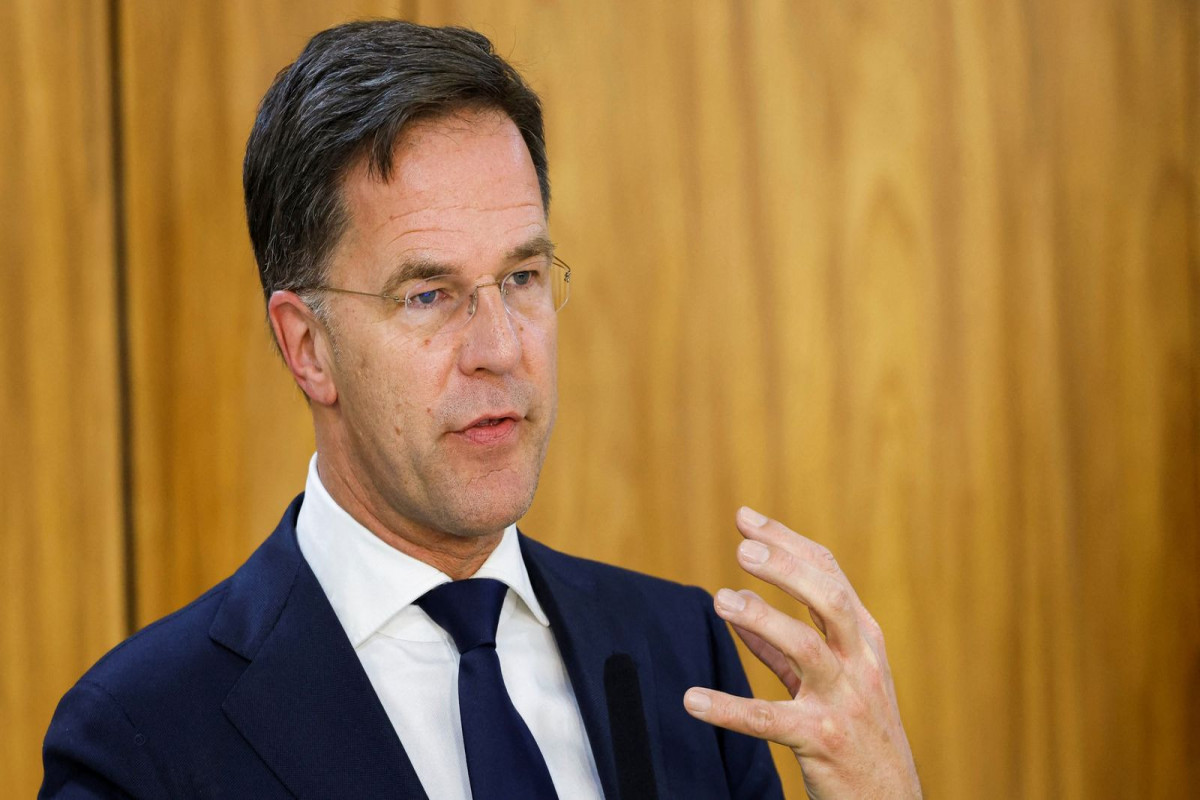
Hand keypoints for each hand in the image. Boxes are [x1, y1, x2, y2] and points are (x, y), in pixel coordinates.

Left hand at [683, 507, 921, 799]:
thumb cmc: (858, 731)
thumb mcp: (834, 678)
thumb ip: (784, 643)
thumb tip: (741, 600)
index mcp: (864, 640)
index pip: (829, 575)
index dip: (787, 543)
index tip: (746, 519)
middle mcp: (860, 663)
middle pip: (828, 599)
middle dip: (787, 569)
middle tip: (742, 549)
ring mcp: (844, 701)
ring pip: (807, 649)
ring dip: (763, 620)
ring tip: (721, 600)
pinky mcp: (822, 740)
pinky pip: (769, 720)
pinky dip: (729, 708)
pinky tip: (693, 699)